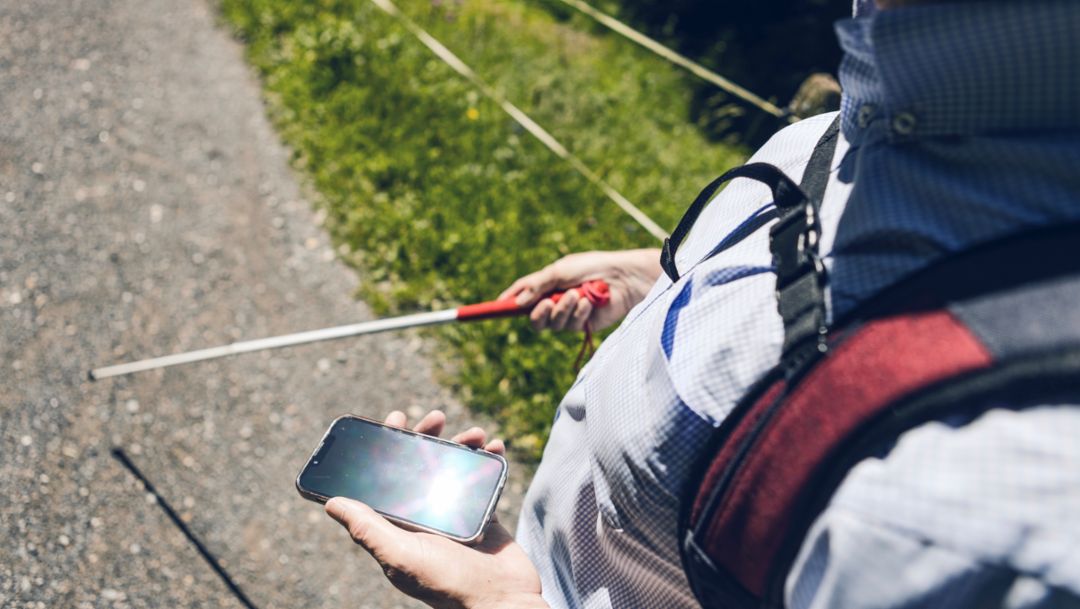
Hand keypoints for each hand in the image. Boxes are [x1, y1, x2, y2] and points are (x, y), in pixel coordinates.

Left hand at [325, 410, 547, 608]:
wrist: (502, 602)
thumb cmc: (449, 585)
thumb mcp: (402, 556)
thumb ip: (368, 530)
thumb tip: (331, 503)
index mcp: (399, 525)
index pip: (385, 479)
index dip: (387, 448)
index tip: (394, 420)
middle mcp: (424, 515)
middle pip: (420, 465)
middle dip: (427, 436)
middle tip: (435, 417)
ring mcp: (455, 512)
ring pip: (453, 467)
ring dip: (462, 444)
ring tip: (475, 434)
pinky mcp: (483, 513)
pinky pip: (482, 478)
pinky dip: (488, 459)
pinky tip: (494, 446)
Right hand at [499, 249, 660, 331]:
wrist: (623, 277)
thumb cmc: (592, 267)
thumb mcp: (560, 271)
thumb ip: (538, 286)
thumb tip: (516, 303)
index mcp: (546, 284)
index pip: (522, 295)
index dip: (508, 301)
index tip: (497, 306)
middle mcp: (554, 300)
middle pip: (534, 318)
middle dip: (539, 312)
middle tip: (547, 303)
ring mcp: (568, 314)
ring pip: (552, 323)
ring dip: (563, 309)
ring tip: (577, 295)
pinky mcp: (582, 323)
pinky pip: (570, 325)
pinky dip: (578, 313)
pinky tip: (589, 302)